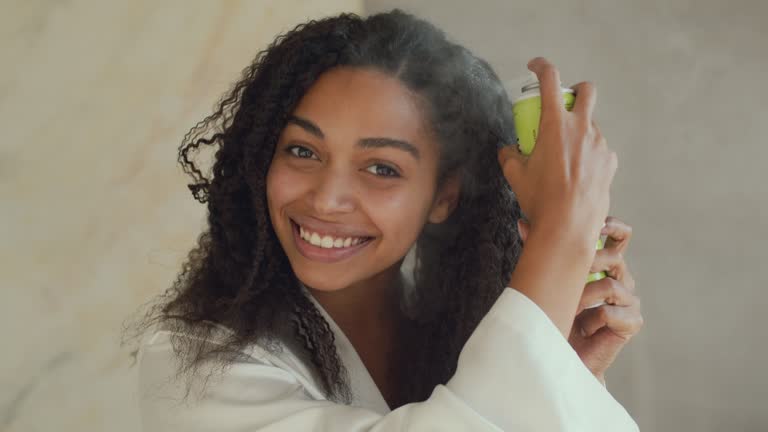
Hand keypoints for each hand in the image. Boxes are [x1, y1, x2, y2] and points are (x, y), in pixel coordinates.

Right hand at [499, 57, 617, 245]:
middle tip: (563, 106)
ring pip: (591, 124)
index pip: (550, 80)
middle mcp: (581, 128)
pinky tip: (577, 173)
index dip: (541, 67)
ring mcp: (599, 143)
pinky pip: (599, 148)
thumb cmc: (541, 200)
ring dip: (579, 130)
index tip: (535, 66)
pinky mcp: (609, 161)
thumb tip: (508, 152)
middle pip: (586, 91)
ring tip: (564, 157)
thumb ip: (510, 157)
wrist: (568, 226)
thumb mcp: (516, 176)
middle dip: (575, 91)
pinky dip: (588, 154)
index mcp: (555, 124)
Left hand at [518, 216, 643, 384]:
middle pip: (615, 258)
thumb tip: (522, 222)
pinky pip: (610, 311)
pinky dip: (592, 319)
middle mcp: (622, 280)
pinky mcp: (632, 322)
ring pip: (609, 285)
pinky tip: (586, 329)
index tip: (598, 224)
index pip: (620, 237)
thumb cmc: (555, 315)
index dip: (614, 227)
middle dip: (587, 264)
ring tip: (570, 310)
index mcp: (606, 266)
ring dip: (583, 298)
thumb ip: (541, 251)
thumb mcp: (547, 279)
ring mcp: (629, 301)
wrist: (560, 354)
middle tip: (567, 280)